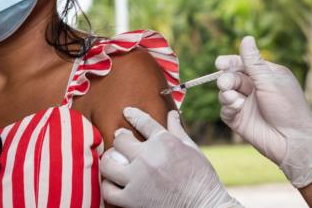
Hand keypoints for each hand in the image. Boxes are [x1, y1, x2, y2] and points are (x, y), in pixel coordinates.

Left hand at [100, 107, 241, 207]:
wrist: (203, 206)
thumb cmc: (201, 177)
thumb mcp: (192, 149)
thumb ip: (177, 130)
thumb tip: (172, 113)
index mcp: (165, 142)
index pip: (143, 122)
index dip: (133, 114)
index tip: (127, 112)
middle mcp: (148, 158)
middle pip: (120, 140)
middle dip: (120, 138)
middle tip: (122, 142)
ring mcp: (138, 179)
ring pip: (108, 164)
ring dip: (109, 161)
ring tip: (114, 162)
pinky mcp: (132, 200)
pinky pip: (108, 190)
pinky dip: (108, 185)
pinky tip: (114, 183)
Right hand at [216, 36, 311, 187]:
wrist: (292, 141)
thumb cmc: (288, 108)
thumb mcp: (270, 82)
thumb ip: (253, 62)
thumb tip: (246, 38)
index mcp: (266, 75)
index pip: (243, 63)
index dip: (230, 62)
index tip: (220, 63)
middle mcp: (255, 88)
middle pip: (232, 77)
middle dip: (227, 79)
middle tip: (225, 84)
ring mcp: (247, 104)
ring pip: (226, 93)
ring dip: (226, 94)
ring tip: (234, 99)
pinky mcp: (239, 120)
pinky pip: (225, 110)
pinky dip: (227, 107)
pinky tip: (236, 109)